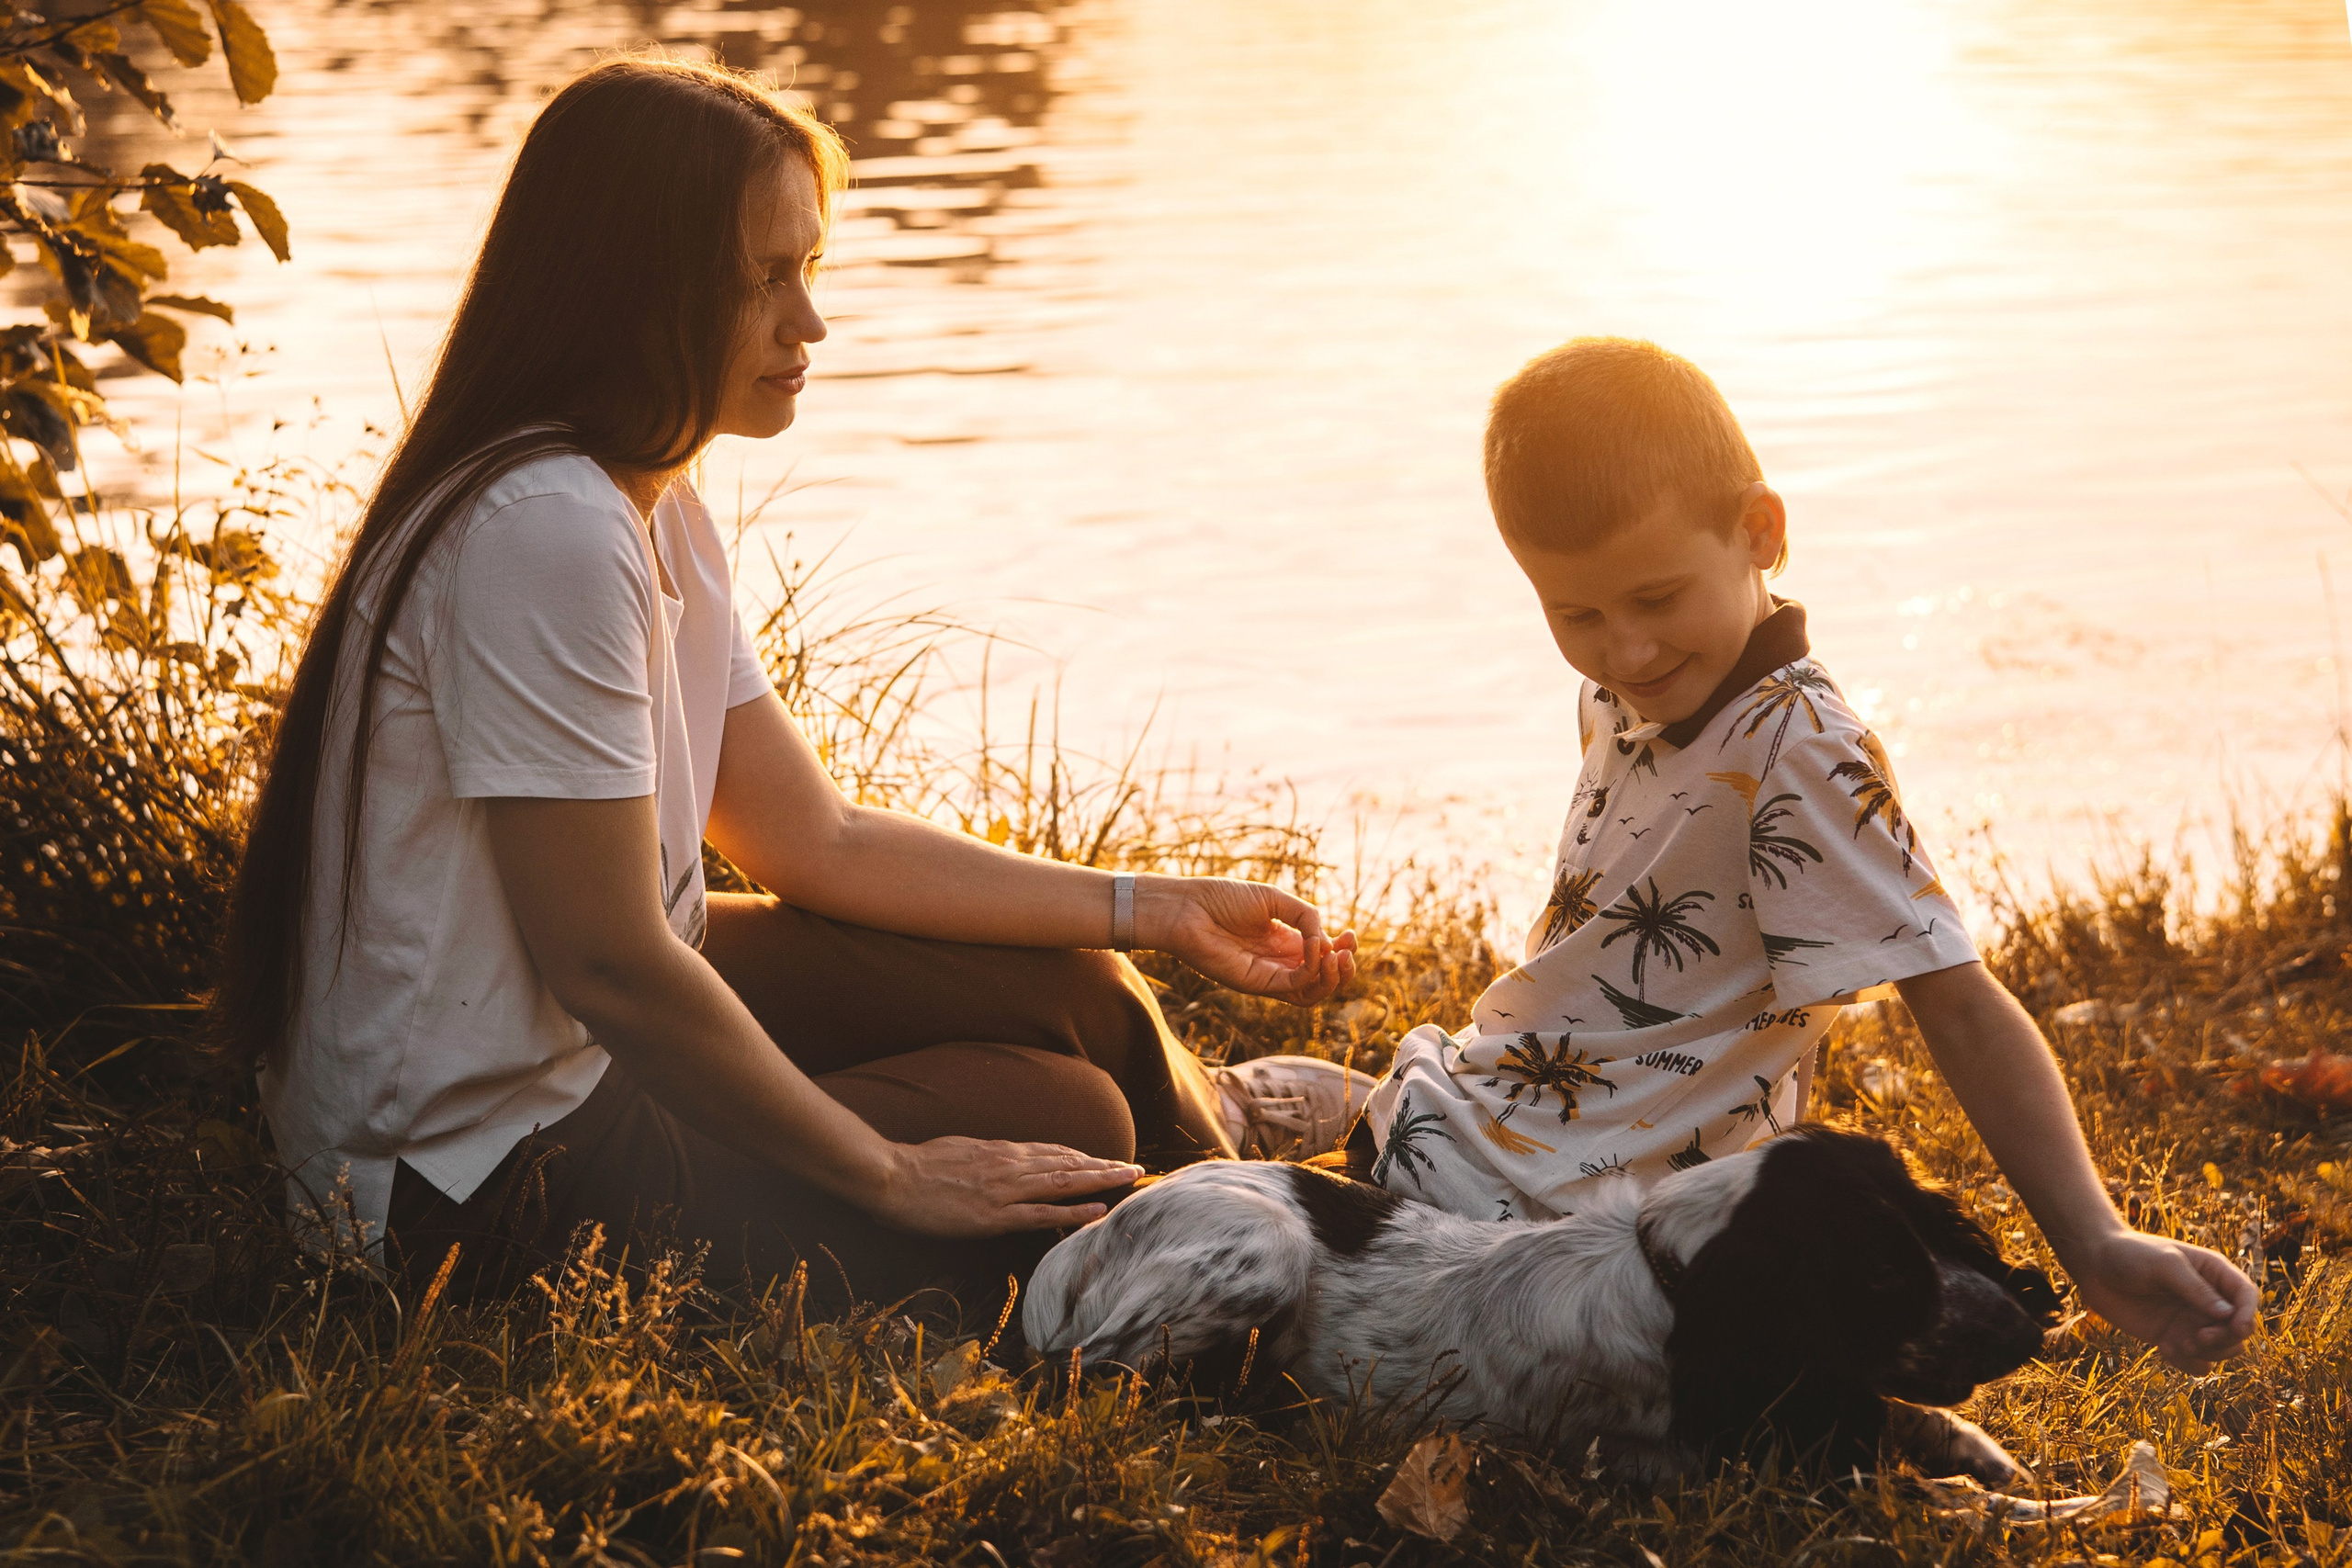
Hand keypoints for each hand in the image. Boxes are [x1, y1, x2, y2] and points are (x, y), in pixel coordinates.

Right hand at [864, 1136, 1142, 1237]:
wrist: (891, 1176)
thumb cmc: (917, 1165)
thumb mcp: (959, 1149)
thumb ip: (986, 1156)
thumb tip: (1001, 1158)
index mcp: (1000, 1151)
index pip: (1052, 1151)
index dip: (1083, 1156)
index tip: (1106, 1159)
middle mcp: (1010, 1165)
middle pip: (1068, 1163)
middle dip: (1104, 1165)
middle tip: (1135, 1168)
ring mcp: (1005, 1190)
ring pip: (1064, 1182)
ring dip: (1101, 1180)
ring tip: (1129, 1178)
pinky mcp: (994, 1215)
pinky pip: (1043, 1214)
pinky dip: (1074, 1211)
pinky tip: (1098, 1210)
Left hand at [1142, 876, 1357, 1005]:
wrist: (1186, 908)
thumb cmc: (1222, 898)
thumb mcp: (1274, 899)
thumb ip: (1305, 916)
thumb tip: (1326, 941)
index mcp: (1284, 940)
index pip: (1322, 955)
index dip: (1342, 949)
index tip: (1350, 934)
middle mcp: (1279, 961)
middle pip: (1322, 979)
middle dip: (1344, 968)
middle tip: (1348, 950)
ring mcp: (1269, 975)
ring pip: (1312, 992)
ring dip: (1334, 978)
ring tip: (1340, 957)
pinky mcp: (1257, 984)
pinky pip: (1294, 988)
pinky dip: (1312, 972)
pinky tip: (1314, 953)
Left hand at [2067, 1228, 2258, 1372]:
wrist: (2093, 1266)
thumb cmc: (2129, 1254)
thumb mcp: (2163, 1264)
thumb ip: (2195, 1288)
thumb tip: (2228, 1315)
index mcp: (2213, 1273)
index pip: (2247, 1296)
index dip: (2248, 1315)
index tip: (2236, 1328)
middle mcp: (2208, 1300)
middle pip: (2239, 1330)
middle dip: (2225, 1340)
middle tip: (2197, 1337)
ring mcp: (2191, 1321)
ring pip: (2222, 1350)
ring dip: (2208, 1354)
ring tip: (2178, 1344)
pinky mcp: (2173, 1338)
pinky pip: (2196, 1362)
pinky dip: (2187, 1362)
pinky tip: (2163, 1348)